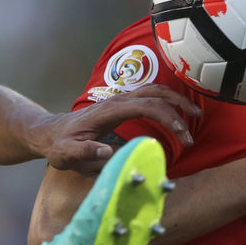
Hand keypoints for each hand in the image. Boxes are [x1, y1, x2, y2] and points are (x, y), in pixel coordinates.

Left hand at [39, 84, 199, 173]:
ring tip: (194, 116)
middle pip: (154, 93)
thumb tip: (106, 151)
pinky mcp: (121, 105)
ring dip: (176, 101)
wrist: (50, 133)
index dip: (166, 117)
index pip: (144, 106)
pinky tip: (177, 113)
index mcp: (107, 111)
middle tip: (191, 131)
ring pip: (154, 90)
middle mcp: (116, 101)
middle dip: (178, 108)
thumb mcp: (67, 153)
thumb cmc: (60, 145)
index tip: (181, 134)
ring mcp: (119, 101)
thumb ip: (85, 153)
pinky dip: (167, 101)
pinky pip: (149, 96)